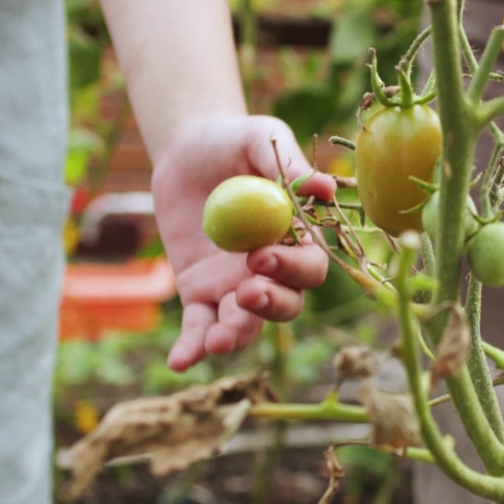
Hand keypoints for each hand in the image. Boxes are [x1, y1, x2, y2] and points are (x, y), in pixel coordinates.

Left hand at [150, 114, 337, 370]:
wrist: (189, 149)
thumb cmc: (236, 140)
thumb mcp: (262, 140)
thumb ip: (290, 167)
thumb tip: (325, 188)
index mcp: (297, 239)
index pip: (308, 268)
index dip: (291, 268)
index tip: (261, 254)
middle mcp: (272, 271)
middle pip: (284, 304)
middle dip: (269, 306)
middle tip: (244, 292)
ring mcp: (235, 286)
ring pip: (244, 324)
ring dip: (234, 337)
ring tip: (216, 342)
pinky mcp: (199, 292)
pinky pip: (198, 326)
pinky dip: (191, 347)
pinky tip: (179, 362)